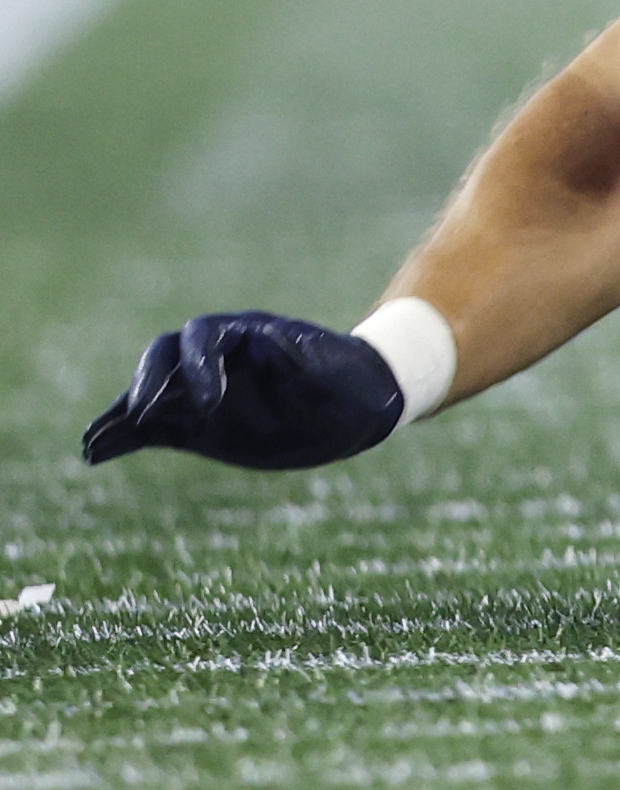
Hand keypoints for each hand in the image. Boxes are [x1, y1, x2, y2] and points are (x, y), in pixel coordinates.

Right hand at [81, 311, 405, 470]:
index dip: (199, 365)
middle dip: (148, 382)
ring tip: (93, 443)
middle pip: (165, 356)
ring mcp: (200, 390)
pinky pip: (151, 427)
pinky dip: (123, 438)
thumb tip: (263, 340)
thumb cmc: (348, 383)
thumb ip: (298, 362)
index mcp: (248, 334)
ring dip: (122, 415)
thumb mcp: (334, 375)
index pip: (206, 337)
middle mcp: (216, 357)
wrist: (356, 405)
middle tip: (141, 414)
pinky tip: (95, 454)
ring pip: (151, 394)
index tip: (210, 402)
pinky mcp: (194, 423)